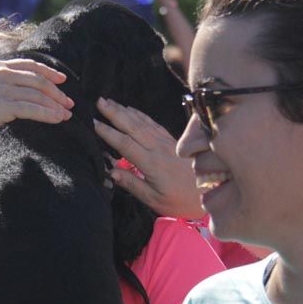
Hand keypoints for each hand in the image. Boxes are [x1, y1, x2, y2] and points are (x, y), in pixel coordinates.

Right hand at [0, 59, 72, 139]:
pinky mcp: (4, 106)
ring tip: (67, 115)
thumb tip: (19, 93)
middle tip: (69, 103)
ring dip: (56, 106)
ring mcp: (4, 89)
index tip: (62, 79)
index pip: (30, 65)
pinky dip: (48, 114)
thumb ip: (1, 85)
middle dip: (57, 92)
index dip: (49, 72)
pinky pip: (33, 109)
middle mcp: (3, 75)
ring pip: (38, 96)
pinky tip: (57, 119)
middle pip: (39, 81)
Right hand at [95, 97, 203, 218]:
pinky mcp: (174, 141)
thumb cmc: (180, 202)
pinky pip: (154, 124)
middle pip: (133, 127)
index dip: (108, 133)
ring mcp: (167, 143)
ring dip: (125, 110)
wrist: (209, 194)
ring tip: (109, 102)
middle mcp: (159, 149)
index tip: (93, 123)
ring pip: (143, 122)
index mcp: (152, 165)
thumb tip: (110, 171)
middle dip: (114, 113)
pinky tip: (131, 109)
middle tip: (99, 102)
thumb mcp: (154, 200)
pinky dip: (141, 115)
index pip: (125, 144)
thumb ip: (132, 184)